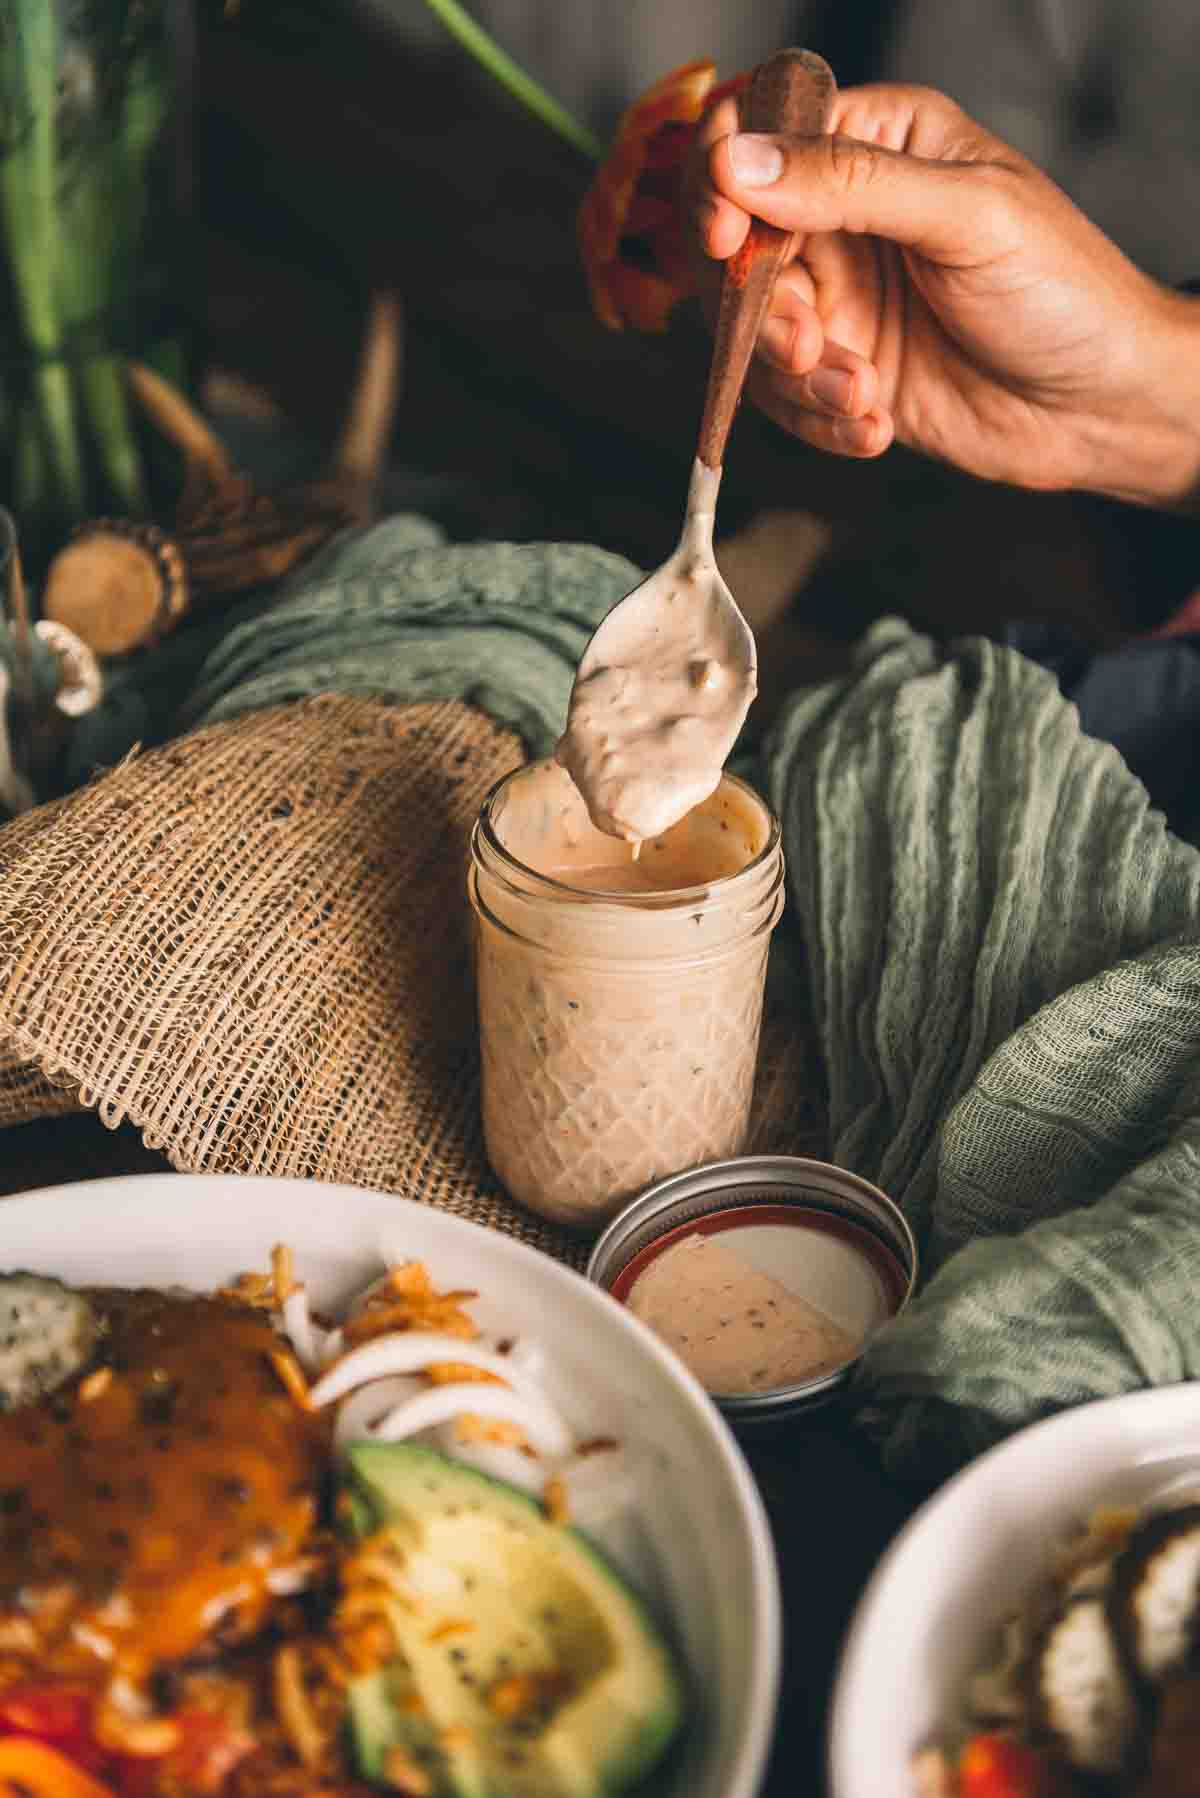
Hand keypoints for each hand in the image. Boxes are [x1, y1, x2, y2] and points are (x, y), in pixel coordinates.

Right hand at [688, 83, 1199, 509]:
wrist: (1100, 406)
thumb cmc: (1063, 290)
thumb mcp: (965, 216)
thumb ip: (850, 184)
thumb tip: (739, 160)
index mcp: (878, 143)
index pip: (759, 136)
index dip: (722, 183)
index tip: (724, 240)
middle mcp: (845, 216)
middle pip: (736, 246)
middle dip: (761, 309)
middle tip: (805, 345)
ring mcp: (838, 297)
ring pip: (750, 332)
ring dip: (796, 377)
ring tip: (862, 394)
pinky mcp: (839, 370)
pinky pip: (782, 397)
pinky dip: (818, 421)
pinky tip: (875, 426)